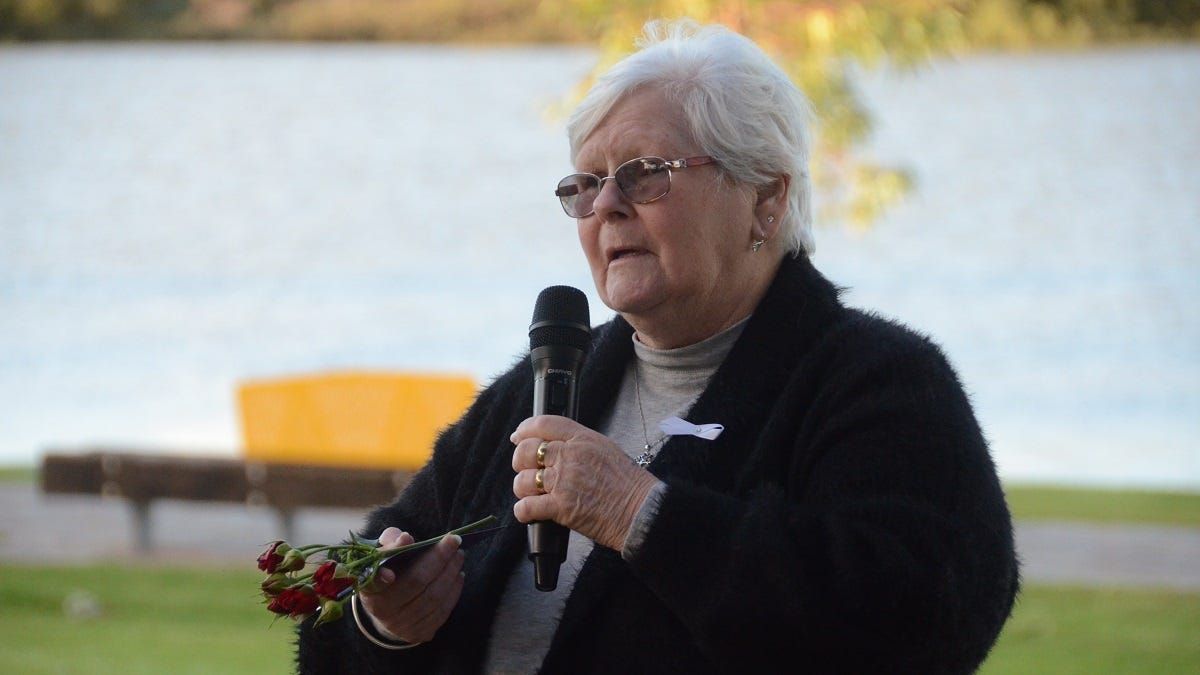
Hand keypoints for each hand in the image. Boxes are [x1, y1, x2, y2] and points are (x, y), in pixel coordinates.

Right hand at [357, 528, 463, 643]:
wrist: (390, 609)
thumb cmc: (389, 573)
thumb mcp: (382, 556)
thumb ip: (390, 542)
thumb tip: (405, 538)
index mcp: (369, 590)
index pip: (375, 580)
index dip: (388, 567)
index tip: (405, 543)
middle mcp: (383, 612)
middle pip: (416, 582)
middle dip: (439, 558)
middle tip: (454, 541)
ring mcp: (402, 626)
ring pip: (433, 597)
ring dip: (450, 573)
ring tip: (459, 556)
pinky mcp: (419, 633)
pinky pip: (442, 611)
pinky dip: (454, 591)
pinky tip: (458, 576)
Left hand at [510, 415, 661, 550]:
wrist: (641, 510)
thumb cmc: (629, 484)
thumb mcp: (606, 450)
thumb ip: (580, 445)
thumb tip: (557, 447)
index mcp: (583, 439)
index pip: (544, 424)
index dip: (525, 429)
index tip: (518, 436)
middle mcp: (570, 456)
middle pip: (527, 450)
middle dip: (520, 462)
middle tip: (526, 470)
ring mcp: (564, 482)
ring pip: (523, 480)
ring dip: (523, 489)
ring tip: (533, 495)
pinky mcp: (561, 507)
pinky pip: (527, 507)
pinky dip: (523, 512)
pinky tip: (530, 512)